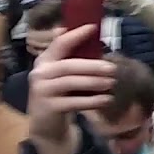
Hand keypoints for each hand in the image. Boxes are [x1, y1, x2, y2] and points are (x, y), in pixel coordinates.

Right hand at [28, 25, 117, 153]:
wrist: (46, 125)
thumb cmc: (60, 94)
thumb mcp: (64, 75)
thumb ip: (72, 57)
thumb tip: (87, 32)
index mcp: (45, 61)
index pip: (60, 44)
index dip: (76, 35)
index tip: (93, 27)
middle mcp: (40, 73)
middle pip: (68, 65)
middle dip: (92, 66)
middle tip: (113, 69)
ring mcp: (42, 90)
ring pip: (70, 82)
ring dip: (93, 82)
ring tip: (111, 83)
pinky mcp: (49, 107)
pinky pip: (73, 102)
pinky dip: (92, 101)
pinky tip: (107, 100)